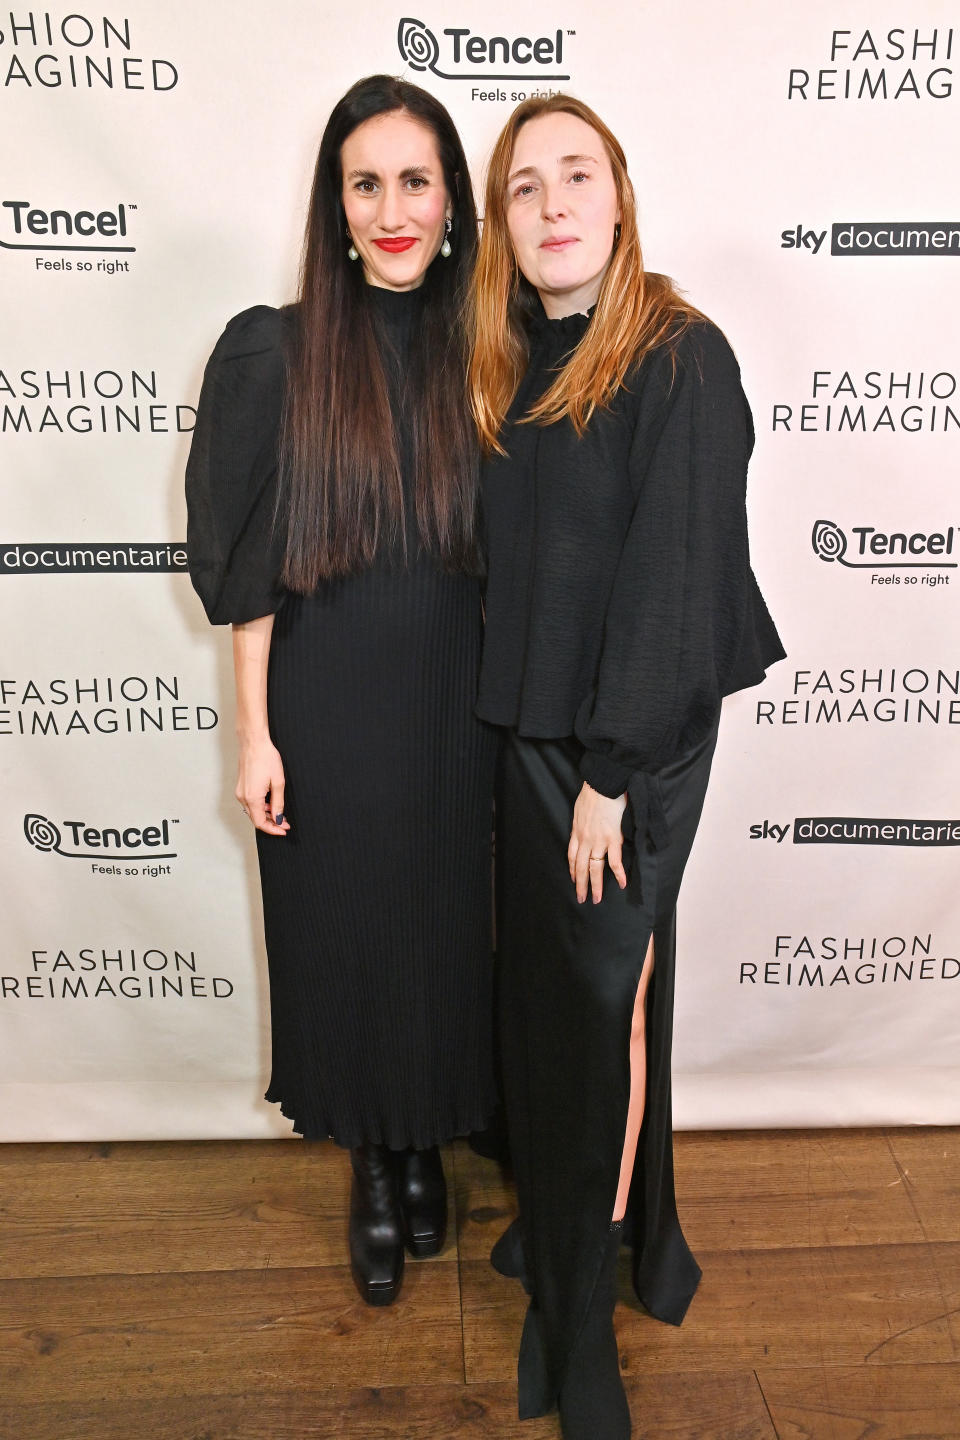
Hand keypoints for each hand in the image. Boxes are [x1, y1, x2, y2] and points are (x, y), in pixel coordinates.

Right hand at [236, 736, 289, 835]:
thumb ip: (278, 803)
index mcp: (252, 798)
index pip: (261, 823)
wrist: (254, 743)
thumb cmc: (266, 758)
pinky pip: (250, 803)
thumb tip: (278, 818)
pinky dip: (261, 807)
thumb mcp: (278, 782)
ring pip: (253, 811)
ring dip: (266, 815)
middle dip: (271, 823)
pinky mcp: (241, 787)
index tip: (283, 830)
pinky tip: (270, 804)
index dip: (273, 829)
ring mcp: (240, 792)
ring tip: (280, 814)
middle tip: (285, 823)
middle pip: (256, 819)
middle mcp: (243, 797)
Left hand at [568, 782, 627, 903]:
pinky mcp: (612, 839)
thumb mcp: (579, 808)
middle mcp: (585, 840)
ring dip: (596, 885)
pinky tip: (622, 884)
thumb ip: (582, 820)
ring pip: (595, 868)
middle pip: (581, 867)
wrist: (602, 784)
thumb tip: (585, 823)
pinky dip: (619, 874)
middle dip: (581, 885)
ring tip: (597, 899)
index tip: (573, 879)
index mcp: (577, 831)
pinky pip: (615, 861)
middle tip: (582, 898)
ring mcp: (598, 841)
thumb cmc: (592, 792)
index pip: (572, 856)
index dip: (572, 870)